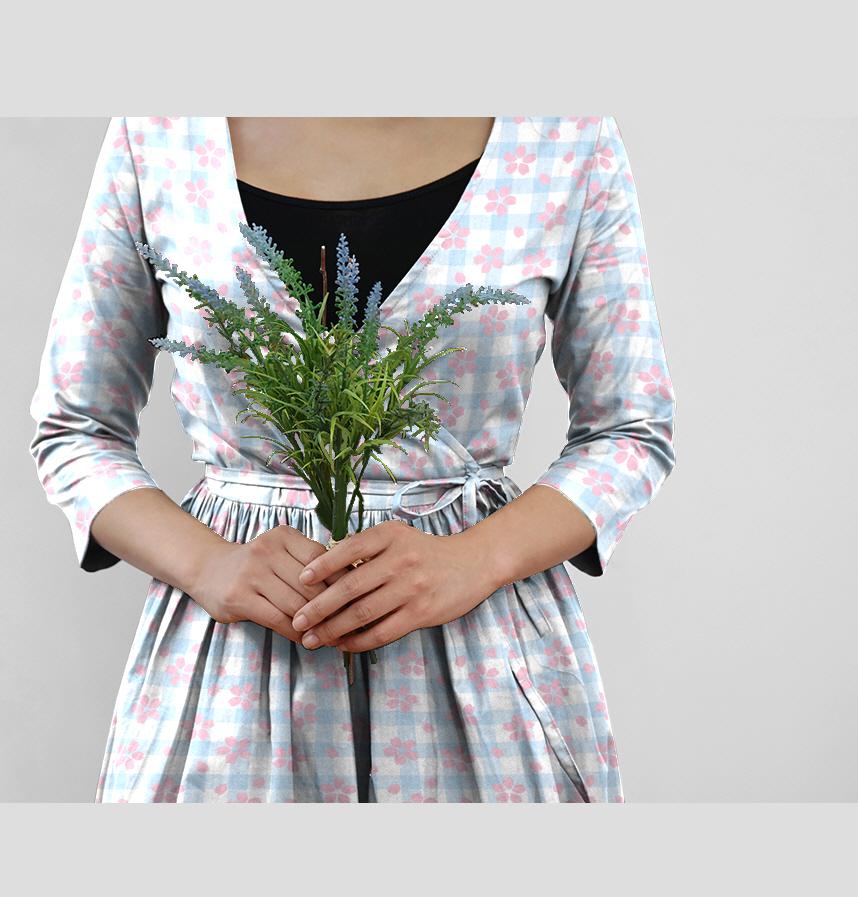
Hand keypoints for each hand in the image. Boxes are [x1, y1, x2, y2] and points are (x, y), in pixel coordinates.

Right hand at [189, 524, 349, 643]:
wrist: (209, 569)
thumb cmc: (257, 564)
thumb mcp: (282, 551)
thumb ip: (310, 563)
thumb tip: (353, 584)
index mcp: (283, 536)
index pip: (322, 559)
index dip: (342, 581)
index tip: (358, 598)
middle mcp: (266, 550)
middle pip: (311, 584)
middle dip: (333, 607)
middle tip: (350, 624)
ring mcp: (251, 573)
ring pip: (296, 604)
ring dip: (316, 624)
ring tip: (332, 635)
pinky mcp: (239, 597)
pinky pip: (277, 619)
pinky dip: (296, 632)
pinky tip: (306, 638)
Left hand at [290, 519, 499, 652]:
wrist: (473, 564)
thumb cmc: (426, 552)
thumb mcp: (397, 537)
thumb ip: (366, 548)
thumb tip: (323, 565)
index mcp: (390, 536)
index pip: (348, 550)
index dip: (321, 566)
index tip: (301, 580)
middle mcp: (400, 560)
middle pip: (349, 587)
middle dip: (319, 607)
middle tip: (298, 620)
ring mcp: (411, 588)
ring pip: (362, 613)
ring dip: (333, 628)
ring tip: (313, 638)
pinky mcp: (421, 613)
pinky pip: (382, 632)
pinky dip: (358, 641)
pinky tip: (343, 644)